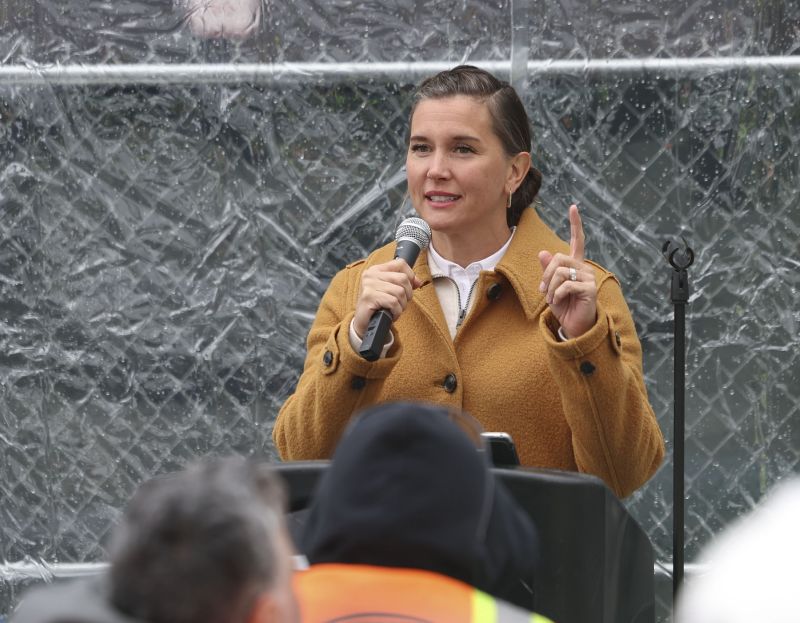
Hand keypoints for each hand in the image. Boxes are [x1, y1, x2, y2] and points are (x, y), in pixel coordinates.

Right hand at [353, 259, 422, 337]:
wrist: (365, 324)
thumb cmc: (378, 307)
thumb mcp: (391, 291)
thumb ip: (404, 283)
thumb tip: (418, 281)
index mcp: (376, 270)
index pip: (400, 263)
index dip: (410, 276)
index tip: (410, 288)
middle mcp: (371, 274)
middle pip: (403, 278)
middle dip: (407, 294)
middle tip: (401, 303)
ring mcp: (369, 285)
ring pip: (399, 292)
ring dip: (401, 305)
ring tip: (394, 310)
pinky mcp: (369, 297)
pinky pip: (393, 302)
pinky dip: (396, 311)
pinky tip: (391, 314)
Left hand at [538, 204, 596, 337]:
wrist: (574, 326)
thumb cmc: (563, 306)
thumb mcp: (550, 287)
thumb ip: (547, 271)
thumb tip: (543, 252)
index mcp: (575, 264)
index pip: (577, 240)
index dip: (575, 224)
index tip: (573, 207)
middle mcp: (584, 267)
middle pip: (558, 257)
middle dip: (545, 275)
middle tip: (543, 291)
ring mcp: (589, 277)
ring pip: (560, 271)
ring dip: (550, 288)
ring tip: (552, 299)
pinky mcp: (590, 288)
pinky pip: (566, 285)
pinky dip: (556, 295)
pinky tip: (559, 302)